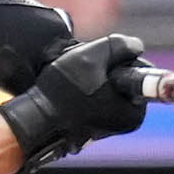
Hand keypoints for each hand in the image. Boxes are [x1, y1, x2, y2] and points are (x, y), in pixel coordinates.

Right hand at [0, 33, 148, 166]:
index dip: (120, 57)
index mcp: (135, 112)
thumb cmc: (63, 92)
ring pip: (107, 87)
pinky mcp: (91, 127)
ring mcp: (109, 127)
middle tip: (83, 69)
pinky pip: (94, 99)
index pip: (140, 69)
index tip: (99, 61)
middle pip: (123, 79)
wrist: (34, 121)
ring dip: (92, 78)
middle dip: (105, 69)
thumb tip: (137, 46)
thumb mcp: (91, 57)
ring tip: (73, 81)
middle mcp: (126, 124)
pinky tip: (68, 91)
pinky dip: (83, 91)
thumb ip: (118, 46)